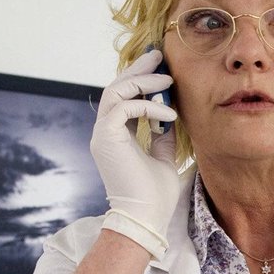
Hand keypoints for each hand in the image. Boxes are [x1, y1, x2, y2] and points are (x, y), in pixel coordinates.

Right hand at [91, 48, 180, 257]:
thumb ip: (162, 135)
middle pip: (116, 87)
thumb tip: (169, 115)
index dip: (140, 79)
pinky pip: (124, 108)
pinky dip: (148, 107)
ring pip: (116, 92)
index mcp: (116, 135)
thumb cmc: (154, 195)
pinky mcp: (106, 138)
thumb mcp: (163, 157)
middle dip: (138, 69)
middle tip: (158, 55)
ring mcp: (102, 134)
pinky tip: (170, 114)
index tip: (160, 67)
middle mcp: (105, 131)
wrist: (146, 218)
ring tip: (168, 80)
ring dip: (143, 83)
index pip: (124, 98)